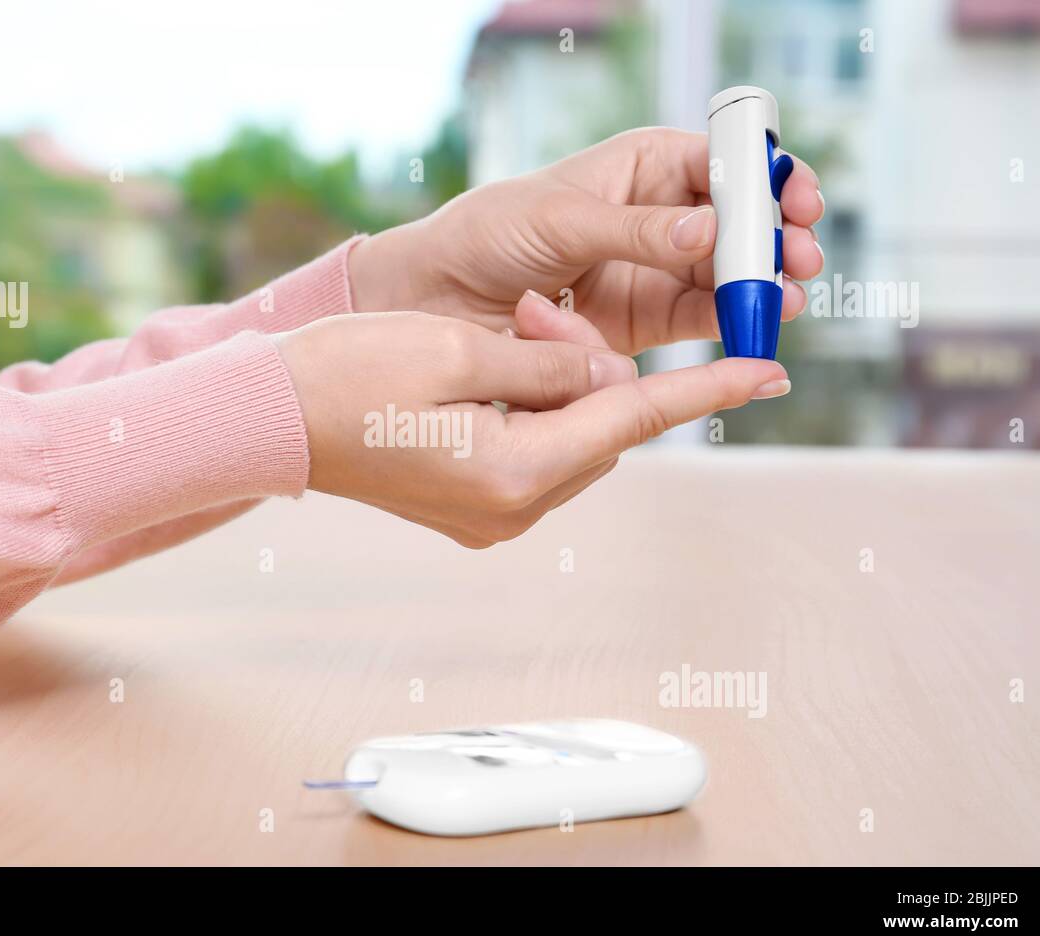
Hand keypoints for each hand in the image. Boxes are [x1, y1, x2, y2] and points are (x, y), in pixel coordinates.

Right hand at [275, 306, 788, 547]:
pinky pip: (534, 457)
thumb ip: (554, 362)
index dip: (707, 390)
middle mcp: (510, 512)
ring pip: (570, 443)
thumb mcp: (460, 347)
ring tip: (506, 337)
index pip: (634, 422)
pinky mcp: (470, 510)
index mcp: (513, 474)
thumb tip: (610, 373)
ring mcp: (489, 519)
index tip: (771, 372)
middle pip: (601, 432)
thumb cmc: (349, 375)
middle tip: (541, 312)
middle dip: (592, 368)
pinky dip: (533, 412)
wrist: (268, 420)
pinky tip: (493, 376)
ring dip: (558, 387)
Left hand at [349, 127, 823, 355]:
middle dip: (775, 238)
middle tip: (803, 257)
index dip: (767, 178)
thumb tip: (711, 229)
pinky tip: (759, 323)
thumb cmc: (487, 234)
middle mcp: (657, 216)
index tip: (798, 198)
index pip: (722, 163)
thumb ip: (637, 230)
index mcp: (641, 166)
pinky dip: (730, 321)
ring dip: (761, 283)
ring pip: (725, 273)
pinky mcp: (640, 323)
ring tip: (788, 296)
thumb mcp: (561, 220)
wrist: (438, 297)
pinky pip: (698, 318)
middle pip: (737, 222)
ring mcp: (652, 270)